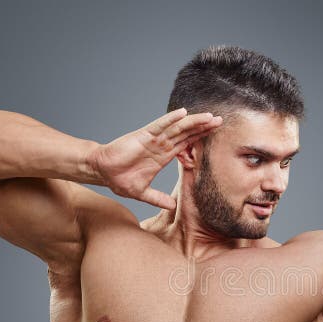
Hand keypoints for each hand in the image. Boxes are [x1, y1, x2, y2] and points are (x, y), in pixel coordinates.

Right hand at [88, 108, 222, 208]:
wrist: (102, 172)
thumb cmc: (120, 179)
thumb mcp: (142, 192)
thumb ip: (157, 198)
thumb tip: (172, 206)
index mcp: (163, 156)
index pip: (187, 145)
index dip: (200, 138)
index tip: (214, 134)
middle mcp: (161, 145)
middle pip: (187, 133)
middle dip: (203, 127)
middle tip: (220, 120)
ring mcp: (153, 140)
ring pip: (178, 128)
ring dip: (194, 122)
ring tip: (209, 116)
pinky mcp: (143, 136)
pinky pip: (160, 126)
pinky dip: (170, 119)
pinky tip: (183, 113)